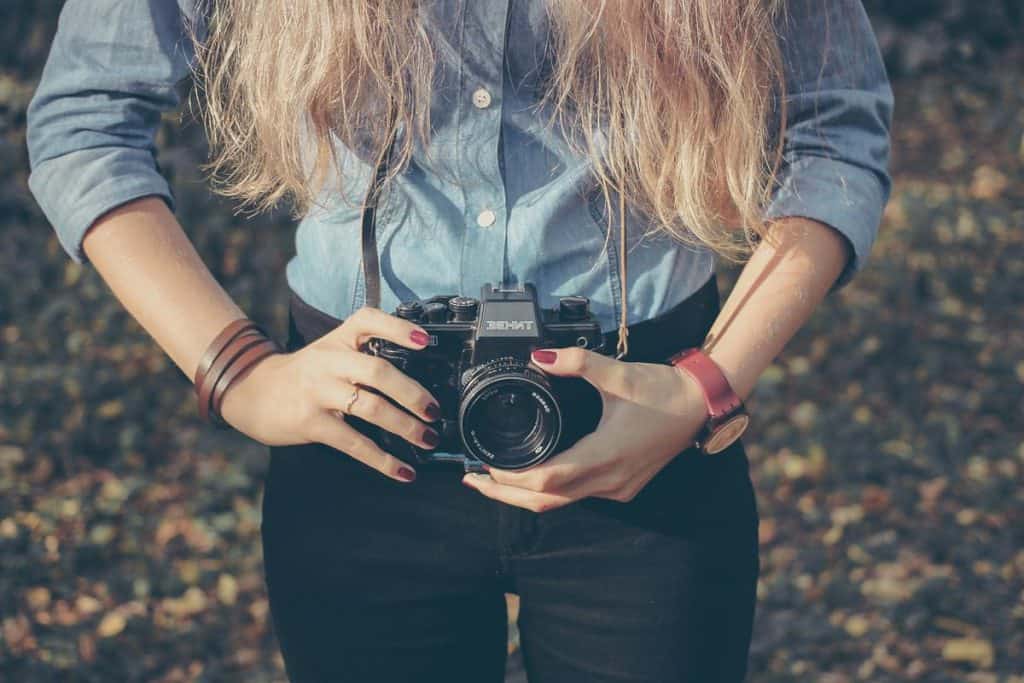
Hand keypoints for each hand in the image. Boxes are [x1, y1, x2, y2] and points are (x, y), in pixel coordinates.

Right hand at [218, 307, 441, 482]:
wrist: (253, 391)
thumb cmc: (306, 373)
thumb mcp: (331, 350)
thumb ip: (365, 354)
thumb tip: (418, 382)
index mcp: (339, 339)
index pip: (369, 321)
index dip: (399, 329)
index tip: (426, 341)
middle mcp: (329, 361)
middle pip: (378, 371)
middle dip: (412, 393)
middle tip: (434, 411)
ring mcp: (319, 391)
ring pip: (370, 407)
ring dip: (405, 426)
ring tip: (427, 439)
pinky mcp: (312, 422)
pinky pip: (354, 443)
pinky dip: (383, 460)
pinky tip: (403, 471)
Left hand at [461, 347, 708, 510]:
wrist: (701, 404)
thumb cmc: (664, 391)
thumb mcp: (618, 373)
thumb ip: (577, 362)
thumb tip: (541, 357)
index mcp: (605, 455)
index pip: (546, 479)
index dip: (511, 477)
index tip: (485, 464)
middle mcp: (610, 479)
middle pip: (546, 500)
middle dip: (506, 494)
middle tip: (473, 480)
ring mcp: (617, 487)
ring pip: (561, 502)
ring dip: (526, 495)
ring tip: (494, 481)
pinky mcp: (622, 485)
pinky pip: (578, 496)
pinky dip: (550, 490)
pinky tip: (534, 475)